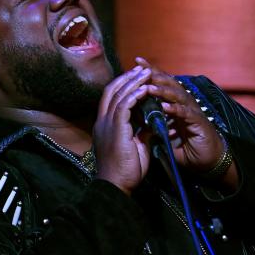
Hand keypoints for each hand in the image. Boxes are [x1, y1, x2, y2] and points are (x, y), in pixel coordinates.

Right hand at [93, 65, 156, 194]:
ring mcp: (107, 125)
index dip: (124, 85)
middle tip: (142, 69)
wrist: (117, 185)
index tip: (137, 77)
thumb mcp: (136, 146)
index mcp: (105, 125)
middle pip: (113, 91)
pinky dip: (134, 96)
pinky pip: (124, 107)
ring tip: (146, 73)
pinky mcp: (115, 130)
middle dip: (128, 78)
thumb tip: (152, 121)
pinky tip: (144, 89)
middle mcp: (103, 121)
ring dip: (133, 83)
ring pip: (119, 95)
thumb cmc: (126, 170)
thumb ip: (141, 132)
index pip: (112, 97)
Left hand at [134, 57, 237, 187]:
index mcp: (176, 104)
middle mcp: (185, 104)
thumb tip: (137, 118)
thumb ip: (154, 124)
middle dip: (156, 74)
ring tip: (149, 87)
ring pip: (178, 96)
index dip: (150, 73)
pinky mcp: (199, 123)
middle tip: (140, 66)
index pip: (162, 84)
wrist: (207, 161)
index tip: (136, 63)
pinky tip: (165, 107)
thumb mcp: (165, 134)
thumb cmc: (187, 147)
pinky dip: (176, 110)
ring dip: (164, 91)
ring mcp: (193, 112)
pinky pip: (186, 114)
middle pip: (170, 84)